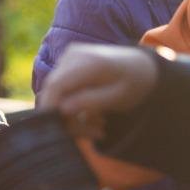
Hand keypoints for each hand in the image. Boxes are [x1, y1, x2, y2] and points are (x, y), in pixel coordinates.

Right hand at [40, 44, 160, 140]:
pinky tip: (91, 115)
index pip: (56, 85)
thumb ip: (91, 101)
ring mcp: (68, 57)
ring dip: (70, 114)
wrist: (138, 65)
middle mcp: (74, 55)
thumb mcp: (119, 97)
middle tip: (92, 133)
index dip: (50, 108)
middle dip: (64, 116)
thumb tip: (62, 109)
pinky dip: (70, 105)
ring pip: (54, 92)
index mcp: (90, 62)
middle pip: (52, 90)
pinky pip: (59, 89)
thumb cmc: (133, 83)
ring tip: (97, 126)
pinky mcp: (66, 62)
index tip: (60, 130)